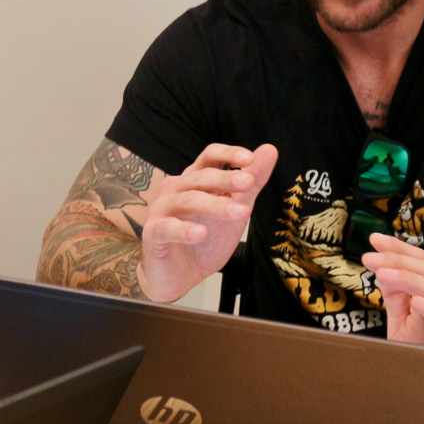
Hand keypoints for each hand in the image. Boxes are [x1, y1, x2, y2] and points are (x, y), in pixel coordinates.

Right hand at [136, 143, 277, 303]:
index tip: (249, 159)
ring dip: (214, 205)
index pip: (209, 157)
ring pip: (187, 201)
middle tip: (249, 184)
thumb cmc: (207, 238)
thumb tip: (270, 149)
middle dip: (226, 179)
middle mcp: (175, 189)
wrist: (181, 274)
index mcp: (195, 179)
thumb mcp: (236, 209)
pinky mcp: (153, 233)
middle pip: (200, 177)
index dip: (227, 154)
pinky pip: (168, 228)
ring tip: (240, 213)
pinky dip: (184, 230)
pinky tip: (201, 234)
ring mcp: (162, 210)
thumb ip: (252, 181)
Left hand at [361, 231, 423, 423]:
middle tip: (371, 257)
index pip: (419, 265)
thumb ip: (397, 301)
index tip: (373, 240)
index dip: (398, 250)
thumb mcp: (406, 328)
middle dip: (397, 261)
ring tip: (385, 274)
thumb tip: (382, 271)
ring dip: (410, 280)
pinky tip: (418, 303)